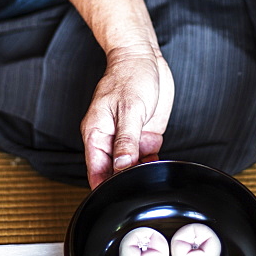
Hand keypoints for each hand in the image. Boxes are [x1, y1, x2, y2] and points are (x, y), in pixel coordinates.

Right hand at [81, 46, 174, 188]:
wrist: (143, 57)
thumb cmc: (129, 75)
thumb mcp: (129, 108)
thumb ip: (125, 139)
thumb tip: (121, 166)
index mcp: (97, 133)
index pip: (96, 170)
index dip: (104, 187)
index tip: (116, 197)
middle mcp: (111, 139)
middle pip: (113, 172)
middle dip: (125, 182)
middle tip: (140, 187)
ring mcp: (128, 138)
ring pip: (131, 167)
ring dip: (141, 173)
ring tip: (152, 177)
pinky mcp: (144, 135)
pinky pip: (146, 157)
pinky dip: (152, 163)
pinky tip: (159, 166)